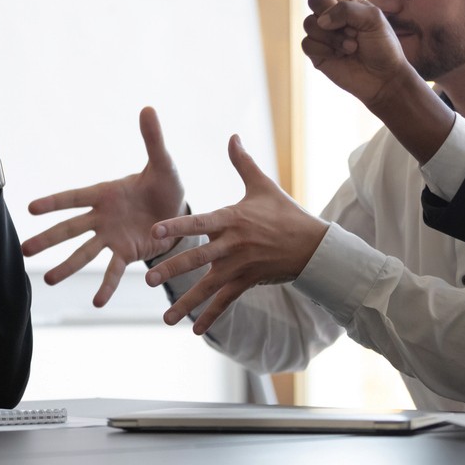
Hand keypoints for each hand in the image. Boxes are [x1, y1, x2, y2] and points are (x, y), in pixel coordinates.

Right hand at [22, 107, 183, 306]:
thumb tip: (148, 109)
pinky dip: (106, 286)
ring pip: (84, 253)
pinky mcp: (127, 253)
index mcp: (105, 194)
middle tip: (24, 251)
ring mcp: (112, 238)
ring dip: (67, 267)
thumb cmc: (166, 184)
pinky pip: (113, 271)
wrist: (181, 212)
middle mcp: (102, 217)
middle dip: (48, 240)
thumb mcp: (163, 163)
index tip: (30, 208)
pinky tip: (97, 302)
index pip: (74, 198)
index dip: (54, 203)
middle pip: (70, 229)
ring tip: (49, 281)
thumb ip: (152, 139)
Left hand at [144, 135, 326, 334]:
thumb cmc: (285, 213)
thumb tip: (232, 136)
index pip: (200, 223)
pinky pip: (226, 301)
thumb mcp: (263, 186)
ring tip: (165, 318)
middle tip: (149, 279)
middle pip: (199, 258)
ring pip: (209, 286)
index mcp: (232, 219)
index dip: (177, 227)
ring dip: (186, 302)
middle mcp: (233, 245)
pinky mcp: (248, 282)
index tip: (154, 232)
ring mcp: (241, 266)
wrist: (315, 245)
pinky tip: (194, 329)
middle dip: (173, 269)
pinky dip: (211, 316)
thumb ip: (242, 163)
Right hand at [283, 0, 412, 106]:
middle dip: (330, 12)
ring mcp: (321, 31)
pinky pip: (307, 42)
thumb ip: (346, 10)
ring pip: (310, 23)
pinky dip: (325, 49)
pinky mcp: (315, 50)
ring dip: (332, 37)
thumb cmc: (384, 46)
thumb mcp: (374, 19)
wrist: (382, 78)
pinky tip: (341, 55)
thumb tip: (321, 21)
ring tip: (351, 46)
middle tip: (350, 28)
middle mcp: (331, 12)